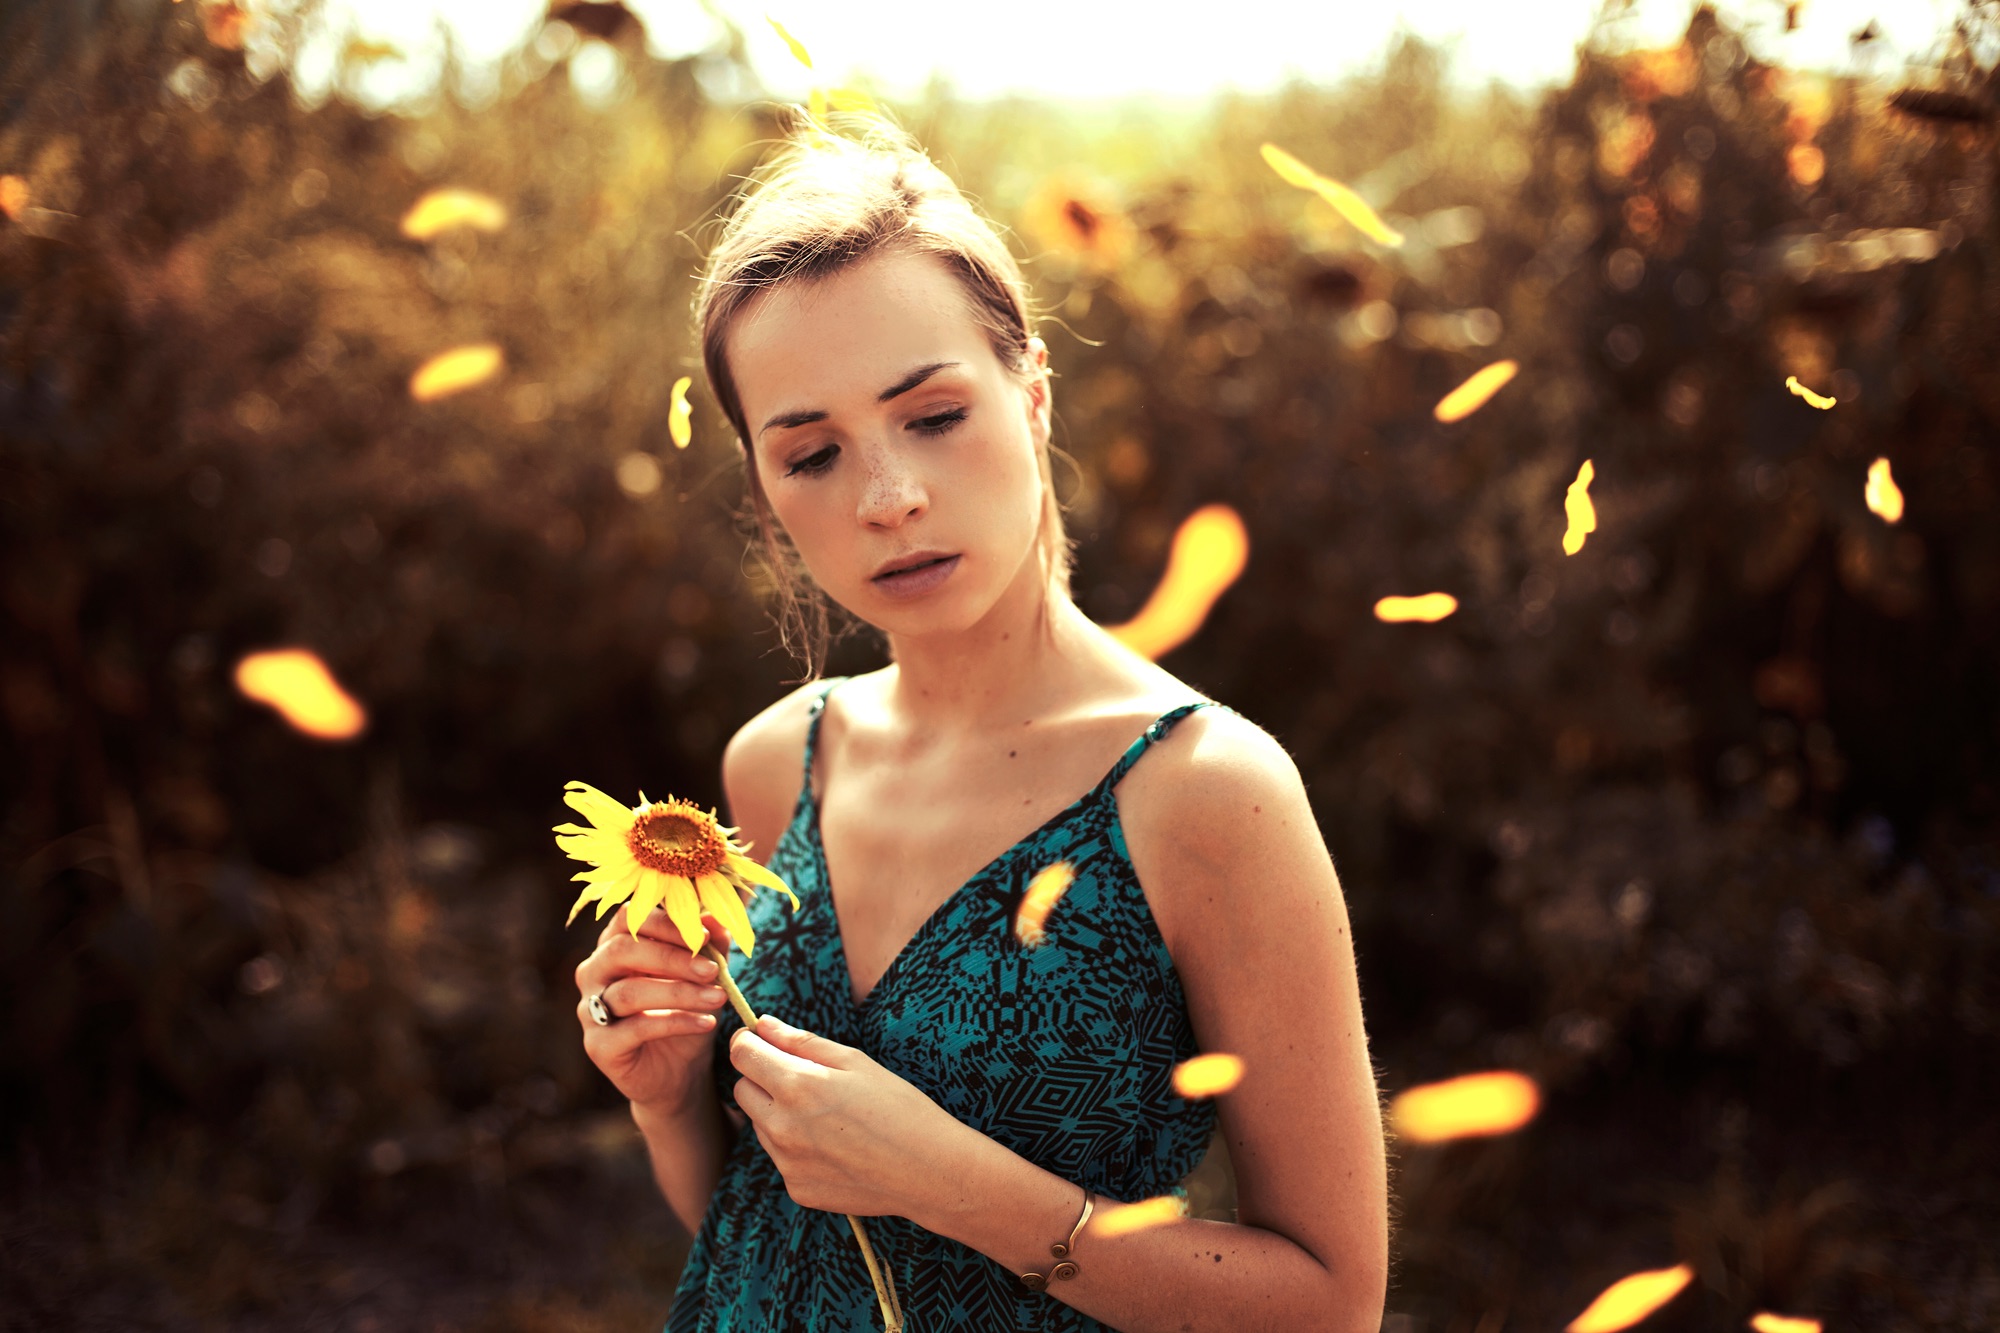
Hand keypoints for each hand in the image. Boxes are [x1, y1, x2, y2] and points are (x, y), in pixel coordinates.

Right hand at [575, 908, 733, 1114]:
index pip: (629, 918)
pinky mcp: (598, 1045)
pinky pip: (634, 1028)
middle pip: (623, 950)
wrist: (679, 1071)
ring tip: (718, 998)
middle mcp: (594, 972)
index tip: (705, 937)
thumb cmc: (686, 1012)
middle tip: (713, 970)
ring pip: (629, 992)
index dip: (666, 924)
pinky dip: (675, 1022)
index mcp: (615, 945)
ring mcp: (590, 1010)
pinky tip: (706, 1023)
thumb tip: (718, 918)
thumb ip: (709, 947)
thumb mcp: (704, 977)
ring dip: (679, 993)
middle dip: (673, 958)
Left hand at [729, 1014, 966, 1216]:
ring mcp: (788, 1163)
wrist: (928, 1170)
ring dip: (779, 1113)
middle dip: (761, 1077)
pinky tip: (835, 1146)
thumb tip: (763, 1024)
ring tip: (827, 1116)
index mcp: (797, 1087)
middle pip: (742, 1091)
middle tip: (801, 1077)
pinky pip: (782, 1158)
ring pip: (761, 1126)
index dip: (749, 1042)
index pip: (742, 1055)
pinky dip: (796, 1148)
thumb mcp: (854, 1062)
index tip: (761, 1041)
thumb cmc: (898, 1106)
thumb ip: (801, 1042)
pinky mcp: (797, 1189)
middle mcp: (783, 1128)